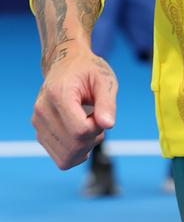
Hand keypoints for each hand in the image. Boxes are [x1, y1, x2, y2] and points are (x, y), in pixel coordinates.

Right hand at [32, 43, 117, 169]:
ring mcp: (38, 123)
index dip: (97, 128)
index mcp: (58, 93)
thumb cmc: (87, 70)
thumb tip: (108, 125)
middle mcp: (42, 110)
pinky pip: (61, 158)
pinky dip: (76, 151)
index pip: (79, 130)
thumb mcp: (104, 79)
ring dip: (85, 148)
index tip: (102, 113)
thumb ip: (107, 102)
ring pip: (66, 158)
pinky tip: (81, 132)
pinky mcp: (39, 133)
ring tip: (90, 125)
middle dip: (93, 139)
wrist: (65, 63)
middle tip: (98, 119)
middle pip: (73, 146)